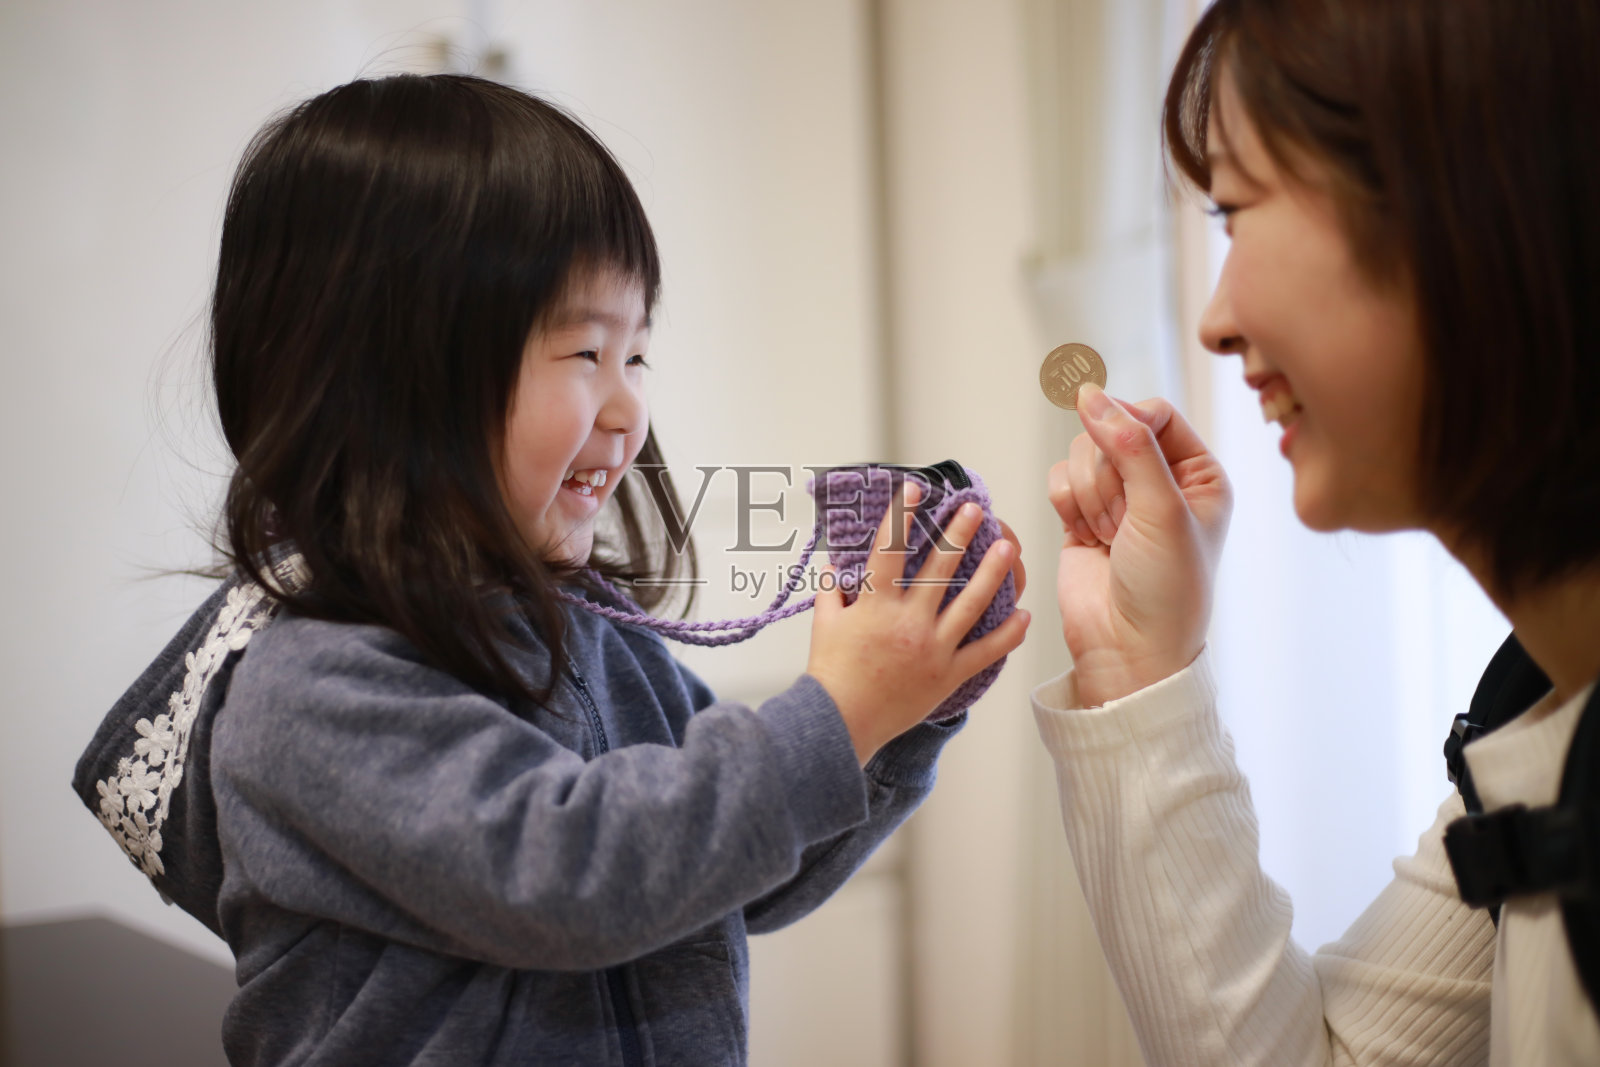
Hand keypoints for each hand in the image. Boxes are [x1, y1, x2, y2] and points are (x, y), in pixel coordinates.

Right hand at [807, 481, 1031, 763]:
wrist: (841, 723)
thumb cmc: (830, 674)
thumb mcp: (825, 624)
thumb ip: (833, 590)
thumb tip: (835, 563)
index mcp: (876, 604)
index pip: (889, 549)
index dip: (902, 515)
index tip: (916, 489)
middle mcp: (908, 621)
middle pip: (940, 568)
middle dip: (959, 533)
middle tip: (976, 510)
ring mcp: (932, 648)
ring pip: (971, 604)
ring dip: (993, 573)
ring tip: (1009, 547)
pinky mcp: (947, 675)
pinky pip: (984, 652)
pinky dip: (1007, 635)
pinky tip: (1024, 616)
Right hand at [1050, 384, 1231, 705]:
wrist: (1128, 649)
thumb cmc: (1166, 590)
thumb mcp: (1161, 509)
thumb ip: (1128, 445)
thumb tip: (1088, 393)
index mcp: (1199, 473)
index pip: (1153, 413)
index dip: (1127, 426)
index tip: (1120, 452)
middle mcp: (1160, 480)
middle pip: (1109, 431)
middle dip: (1106, 475)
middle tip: (1124, 522)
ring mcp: (1119, 498)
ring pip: (1080, 454)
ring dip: (1088, 495)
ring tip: (1110, 536)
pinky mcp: (1082, 516)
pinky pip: (1059, 481)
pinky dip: (1067, 506)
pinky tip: (1088, 537)